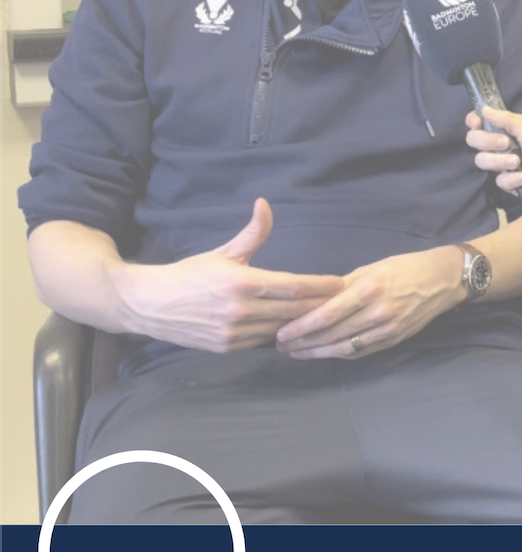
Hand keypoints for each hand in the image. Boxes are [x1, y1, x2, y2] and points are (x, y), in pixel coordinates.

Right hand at [115, 199, 342, 352]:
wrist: (149, 305)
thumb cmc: (190, 275)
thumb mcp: (223, 252)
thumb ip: (252, 233)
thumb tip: (265, 203)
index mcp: (242, 283)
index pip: (293, 287)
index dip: (320, 286)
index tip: (340, 282)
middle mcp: (240, 311)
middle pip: (294, 311)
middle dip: (319, 305)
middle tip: (342, 298)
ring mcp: (234, 333)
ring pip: (281, 328)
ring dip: (302, 322)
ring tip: (325, 313)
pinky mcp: (228, 348)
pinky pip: (264, 340)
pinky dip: (280, 333)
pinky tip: (294, 326)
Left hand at [274, 245, 464, 358]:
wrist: (443, 280)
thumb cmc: (404, 267)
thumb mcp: (371, 268)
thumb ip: (342, 286)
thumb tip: (311, 299)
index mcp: (369, 289)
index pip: (326, 315)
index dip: (300, 327)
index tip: (280, 333)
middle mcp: (377, 313)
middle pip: (331, 335)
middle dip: (302, 343)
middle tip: (281, 347)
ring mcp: (387, 330)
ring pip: (343, 348)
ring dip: (316, 353)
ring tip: (296, 353)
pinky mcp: (394, 341)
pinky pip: (360, 352)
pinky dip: (338, 354)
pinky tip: (323, 352)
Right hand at [466, 107, 521, 201]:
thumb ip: (506, 120)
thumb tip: (484, 109)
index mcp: (508, 129)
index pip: (480, 123)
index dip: (474, 123)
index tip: (477, 124)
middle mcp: (504, 145)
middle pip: (476, 142)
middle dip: (487, 142)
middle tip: (506, 144)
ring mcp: (506, 164)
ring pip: (484, 162)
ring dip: (500, 162)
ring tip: (518, 162)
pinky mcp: (511, 183)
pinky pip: (500, 182)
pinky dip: (513, 179)